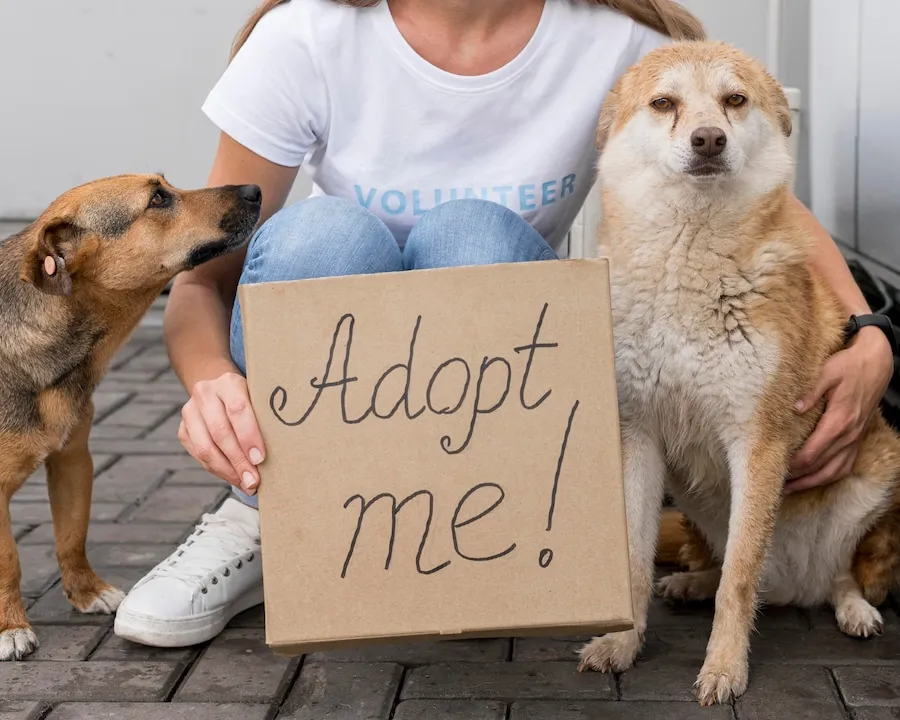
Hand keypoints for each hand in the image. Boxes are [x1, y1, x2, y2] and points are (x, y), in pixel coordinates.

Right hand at [178, 372, 265, 494]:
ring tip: (246, 484)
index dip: (249, 436)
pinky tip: (235, 478)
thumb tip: (286, 449)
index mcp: (228, 382)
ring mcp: (190, 411)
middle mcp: (205, 393)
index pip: (237, 409)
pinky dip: (218, 471)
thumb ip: (266, 417)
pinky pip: (199, 455)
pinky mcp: (183, 429)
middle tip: (254, 480)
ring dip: (227, 470)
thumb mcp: (259, 399)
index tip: (260, 459)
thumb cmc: (250, 400)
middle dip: (239, 460)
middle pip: (220, 432)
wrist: (221, 391)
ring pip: (205, 447)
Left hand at [786, 326, 893, 493]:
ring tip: (789, 489)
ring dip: (811, 482)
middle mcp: (848, 435)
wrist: (876, 364)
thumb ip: (810, 391)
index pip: (811, 452)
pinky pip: (844, 466)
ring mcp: (855, 439)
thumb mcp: (827, 372)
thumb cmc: (848, 366)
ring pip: (833, 472)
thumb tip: (794, 409)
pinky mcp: (857, 439)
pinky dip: (827, 477)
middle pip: (820, 467)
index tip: (774, 468)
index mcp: (838, 421)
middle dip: (797, 478)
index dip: (792, 464)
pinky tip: (813, 480)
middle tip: (774, 484)